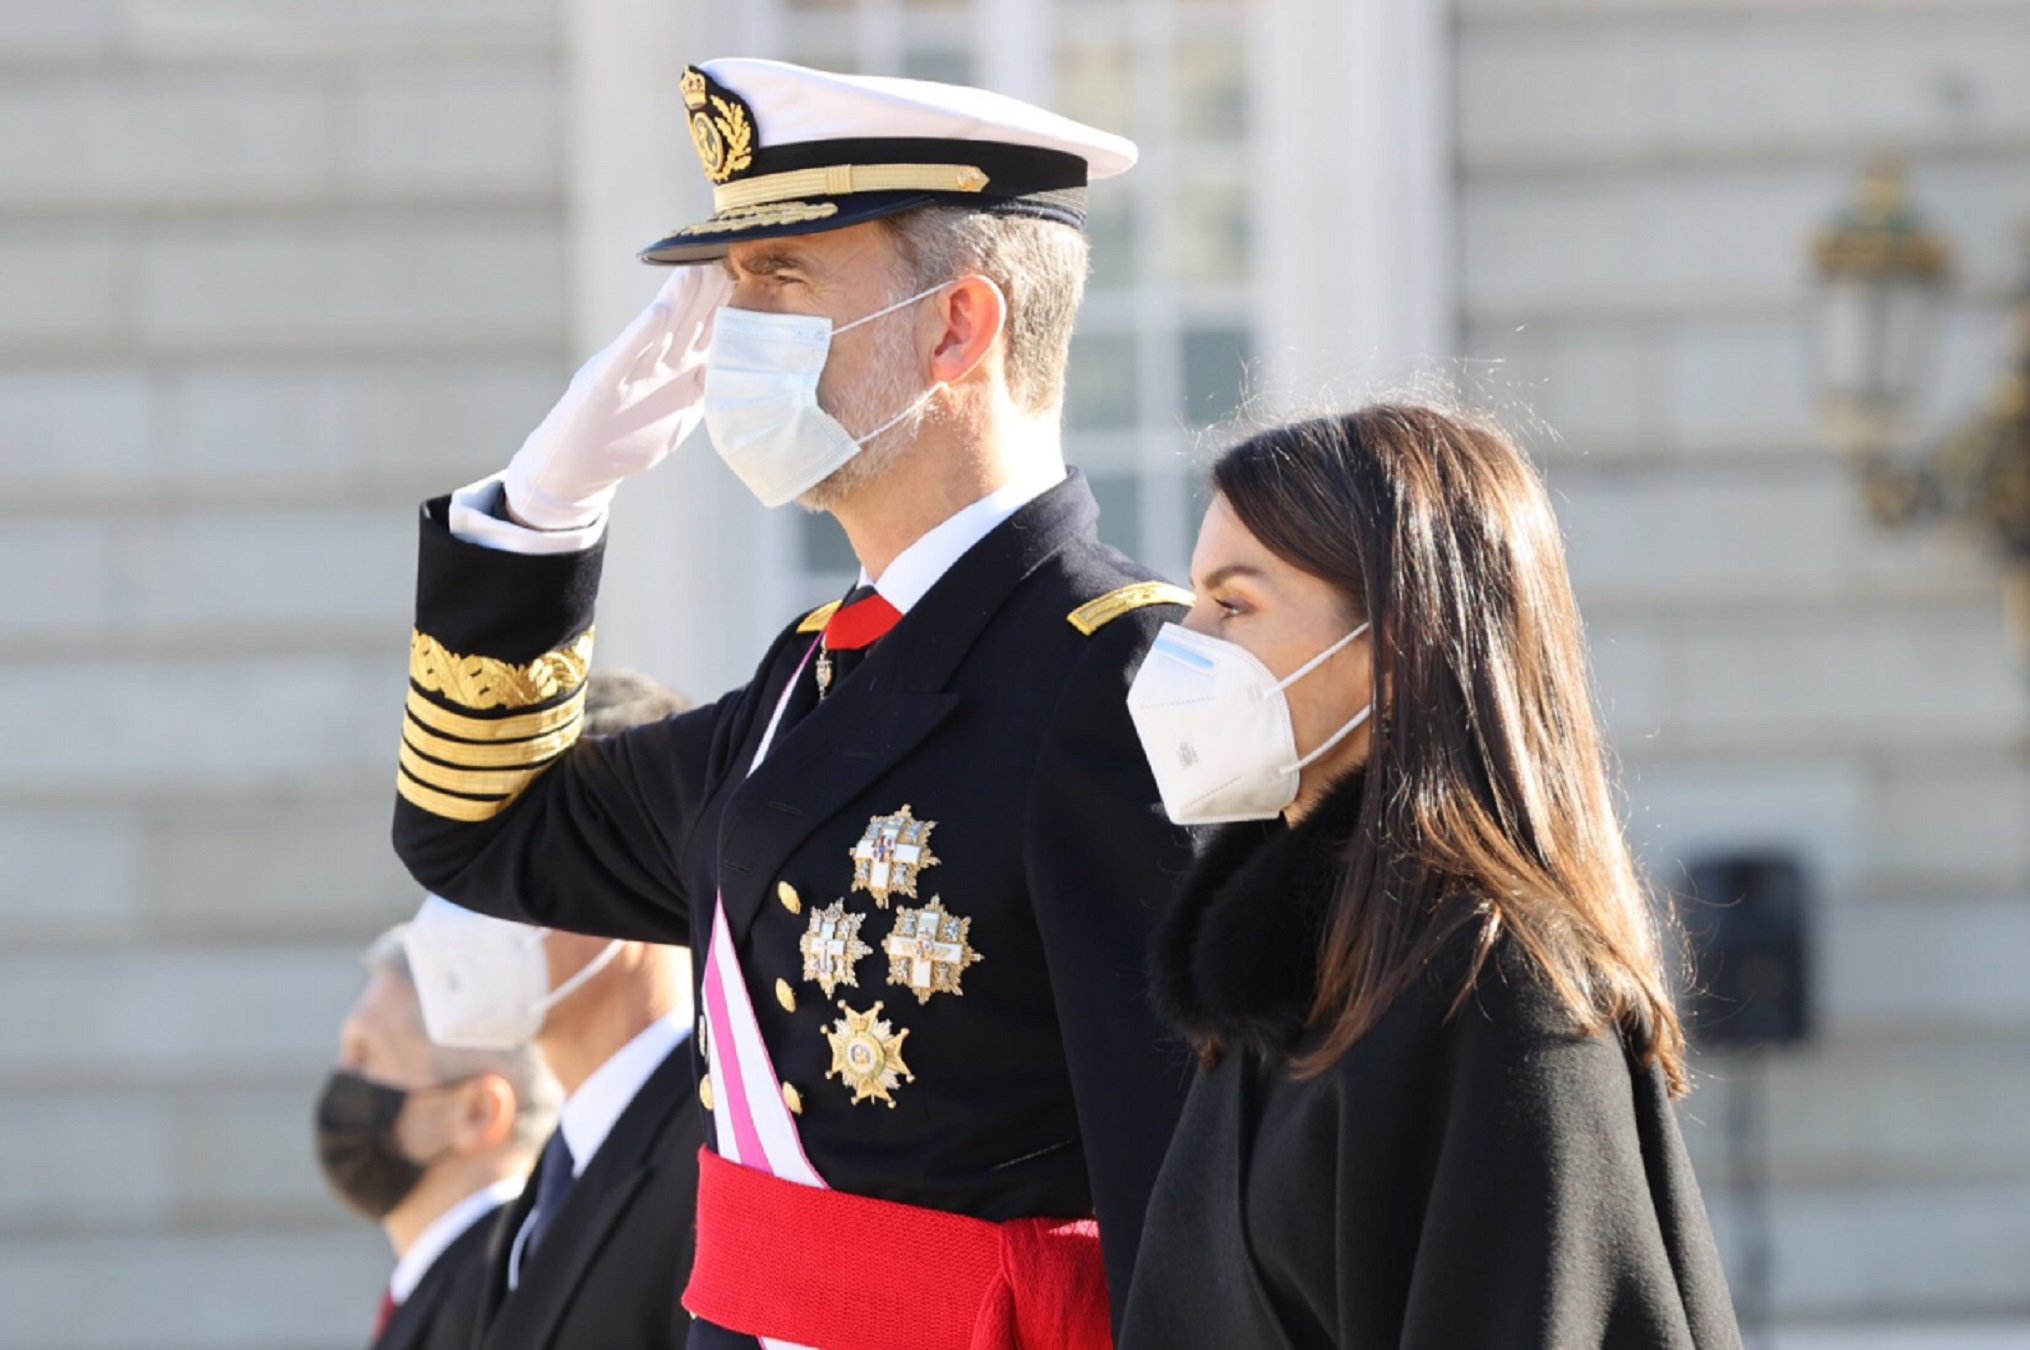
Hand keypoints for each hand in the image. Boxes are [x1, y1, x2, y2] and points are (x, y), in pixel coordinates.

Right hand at [502, 264, 733, 529]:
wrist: (579, 465)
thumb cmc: (629, 436)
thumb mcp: (676, 415)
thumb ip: (705, 394)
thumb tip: (744, 382)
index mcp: (682, 375)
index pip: (712, 335)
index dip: (731, 312)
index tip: (754, 283)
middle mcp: (661, 367)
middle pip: (692, 324)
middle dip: (711, 294)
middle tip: (730, 259)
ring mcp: (635, 373)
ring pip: (663, 331)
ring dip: (680, 301)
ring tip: (697, 269)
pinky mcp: (605, 384)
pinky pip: (628, 356)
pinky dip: (643, 334)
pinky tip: (658, 313)